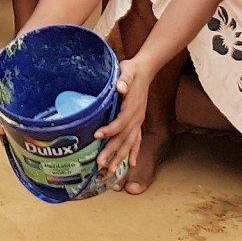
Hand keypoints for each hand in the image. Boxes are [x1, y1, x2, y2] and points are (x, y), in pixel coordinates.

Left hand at [93, 57, 154, 179]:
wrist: (145, 70)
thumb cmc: (132, 70)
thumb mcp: (127, 70)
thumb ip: (124, 79)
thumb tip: (121, 87)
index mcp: (132, 106)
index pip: (121, 122)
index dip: (109, 130)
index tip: (97, 136)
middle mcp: (137, 117)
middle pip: (124, 138)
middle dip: (112, 151)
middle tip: (100, 164)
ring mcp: (139, 121)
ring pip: (130, 143)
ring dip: (121, 157)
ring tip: (112, 170)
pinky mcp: (138, 121)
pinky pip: (137, 140)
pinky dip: (134, 152)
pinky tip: (132, 163)